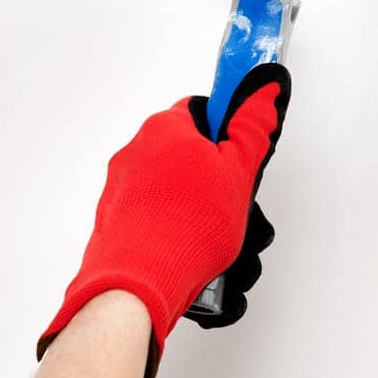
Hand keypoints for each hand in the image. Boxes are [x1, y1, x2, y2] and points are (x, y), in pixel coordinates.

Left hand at [37, 64, 291, 377]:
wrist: (137, 283)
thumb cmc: (184, 228)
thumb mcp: (240, 171)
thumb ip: (253, 127)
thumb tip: (263, 94)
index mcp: (164, 129)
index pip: (202, 110)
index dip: (227, 130)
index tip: (241, 146)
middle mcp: (135, 153)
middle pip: (188, 154)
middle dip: (215, 178)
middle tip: (232, 199)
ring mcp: (121, 189)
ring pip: (173, 191)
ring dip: (197, 208)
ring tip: (215, 233)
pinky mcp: (114, 222)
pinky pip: (154, 218)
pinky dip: (174, 230)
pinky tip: (192, 249)